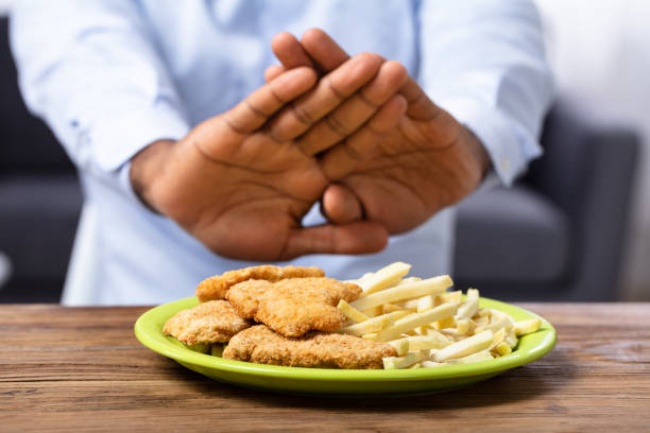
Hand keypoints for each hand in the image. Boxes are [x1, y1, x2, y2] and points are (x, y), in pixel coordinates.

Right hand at [130, 56, 405, 260]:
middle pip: (335, 121)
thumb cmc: (234, 227)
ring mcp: (266, 138)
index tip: (407, 107)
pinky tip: (303, 74)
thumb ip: (333, 236)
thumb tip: (386, 240)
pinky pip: (258, 109)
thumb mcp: (287, 241)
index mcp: (311, 177)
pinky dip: (278, 95)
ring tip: (363, 62)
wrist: (182, 211)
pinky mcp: (233, 128)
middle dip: (365, 97)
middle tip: (396, 70)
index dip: (377, 129)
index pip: (350, 150)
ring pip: (303, 108)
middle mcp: (294, 152)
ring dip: (332, 87)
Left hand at [270, 29, 490, 232]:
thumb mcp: (373, 218)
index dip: (290, 102)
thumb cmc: (402, 204)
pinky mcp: (422, 112)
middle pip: (327, 95)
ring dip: (339, 62)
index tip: (267, 77)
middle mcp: (359, 126)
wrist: (450, 188)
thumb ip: (349, 214)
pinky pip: (409, 96)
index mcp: (338, 150)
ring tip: (313, 38)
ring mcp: (390, 115)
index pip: (311, 124)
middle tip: (281, 40)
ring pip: (361, 88)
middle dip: (305, 67)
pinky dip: (397, 84)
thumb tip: (330, 199)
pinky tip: (380, 64)